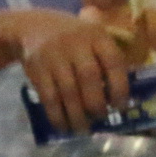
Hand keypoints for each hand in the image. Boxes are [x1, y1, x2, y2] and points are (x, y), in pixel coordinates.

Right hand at [8, 9, 134, 136]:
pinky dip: (56, 114)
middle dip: (96, 104)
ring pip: (68, 91)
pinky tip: (62, 126)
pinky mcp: (37, 70)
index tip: (120, 106)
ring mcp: (54, 57)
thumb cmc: (73, 37)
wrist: (32, 26)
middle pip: (89, 78)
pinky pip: (48, 97)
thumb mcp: (93, 36)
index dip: (119, 86)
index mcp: (97, 37)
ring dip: (76, 115)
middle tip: (100, 118)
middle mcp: (76, 45)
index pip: (113, 62)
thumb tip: (123, 95)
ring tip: (82, 129)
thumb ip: (107, 59)